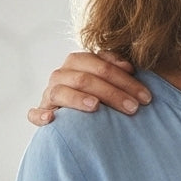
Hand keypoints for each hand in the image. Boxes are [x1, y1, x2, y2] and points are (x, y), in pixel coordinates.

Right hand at [28, 51, 150, 125]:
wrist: (82, 114)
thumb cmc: (105, 93)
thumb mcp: (114, 78)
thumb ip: (120, 68)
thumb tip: (128, 66)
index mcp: (80, 62)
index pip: (102, 65)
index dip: (125, 79)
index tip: (146, 96)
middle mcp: (62, 74)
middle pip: (85, 79)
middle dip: (112, 93)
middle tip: (134, 108)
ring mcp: (50, 93)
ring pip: (61, 91)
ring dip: (79, 99)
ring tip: (96, 106)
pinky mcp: (42, 111)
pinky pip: (34, 113)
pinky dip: (40, 115)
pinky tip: (52, 119)